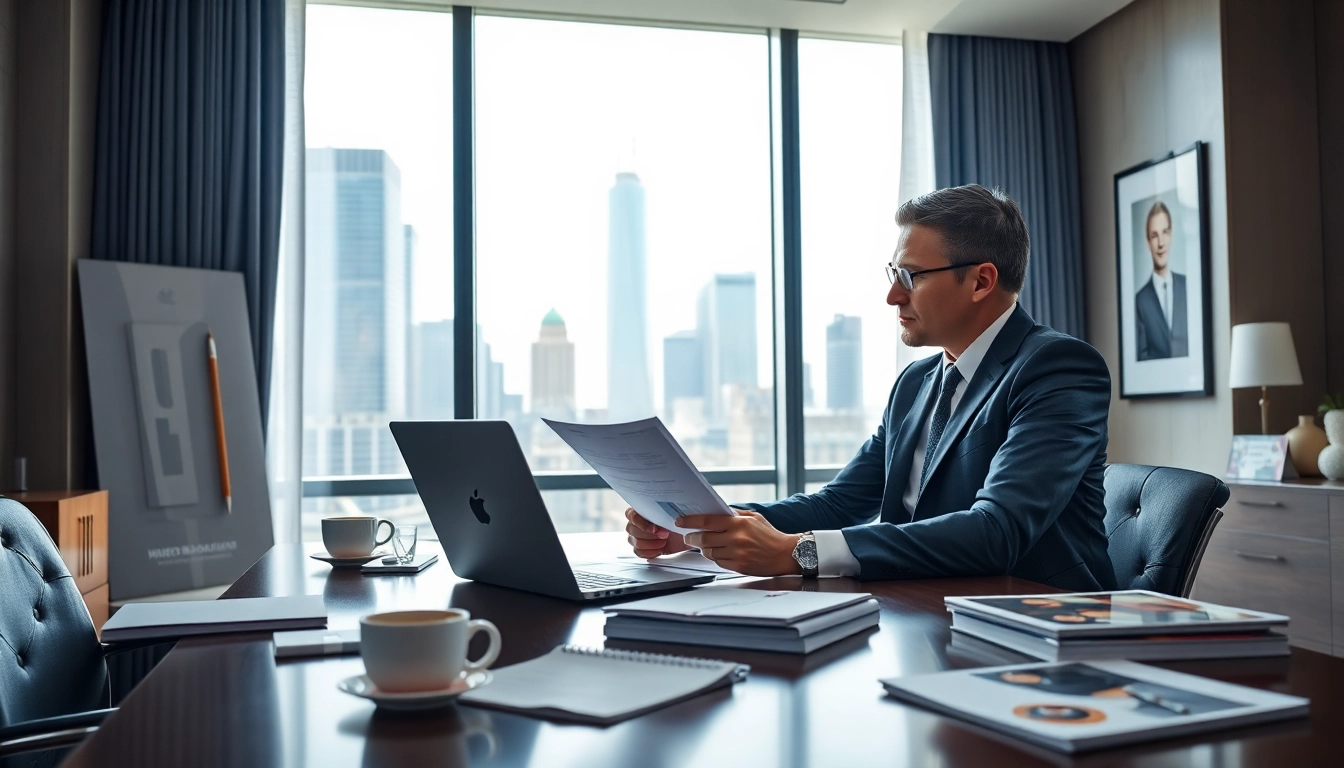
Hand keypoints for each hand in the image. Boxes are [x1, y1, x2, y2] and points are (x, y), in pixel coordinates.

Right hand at [624, 508, 689, 559]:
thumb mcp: (674, 514)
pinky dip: (650, 552)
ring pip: (635, 542)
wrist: (685, 534)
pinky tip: (660, 548)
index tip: (656, 529)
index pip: (632, 516)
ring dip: (651, 544)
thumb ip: (664, 513)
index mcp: (641, 510)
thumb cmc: (678, 522)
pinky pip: (638, 552)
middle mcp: (636, 523)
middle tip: (665, 535)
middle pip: (632, 530)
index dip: (642, 524)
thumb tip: (662, 517)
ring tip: (664, 542)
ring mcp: (637, 536)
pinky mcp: (641, 548)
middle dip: (650, 535)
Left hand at [677, 510, 801, 576]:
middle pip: (704, 539)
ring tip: (704, 545)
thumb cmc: (769, 534)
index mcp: (739, 523)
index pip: (708, 521)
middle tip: (689, 536)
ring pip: (709, 552)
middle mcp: (736, 539)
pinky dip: (715, 557)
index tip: (681, 521)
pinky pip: (718, 562)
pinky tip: (718, 552)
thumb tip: (715, 512)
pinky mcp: (738, 566)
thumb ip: (734, 514)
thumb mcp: (753, 517)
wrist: (785, 554)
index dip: (690, 521)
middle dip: (693, 538)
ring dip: (703, 549)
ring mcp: (737, 554)